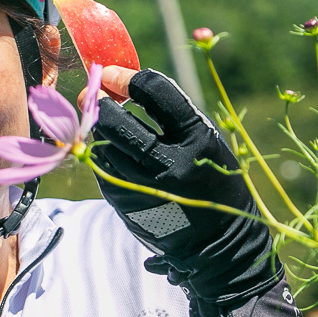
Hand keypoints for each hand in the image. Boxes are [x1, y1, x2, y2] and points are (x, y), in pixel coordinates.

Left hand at [90, 68, 279, 303]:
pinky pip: (101, 166)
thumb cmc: (212, 180)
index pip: (156, 94)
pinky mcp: (124, 201)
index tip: (115, 73)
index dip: (129, 78)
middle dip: (101, 101)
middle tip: (98, 93)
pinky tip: (113, 149)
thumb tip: (122, 85)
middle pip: (117, 121)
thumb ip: (171, 116)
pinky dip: (103, 151)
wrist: (219, 243)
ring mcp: (142, 186)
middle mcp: (169, 163)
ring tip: (106, 120)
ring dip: (99, 126)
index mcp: (197, 140)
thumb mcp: (206, 142)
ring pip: (102, 143)